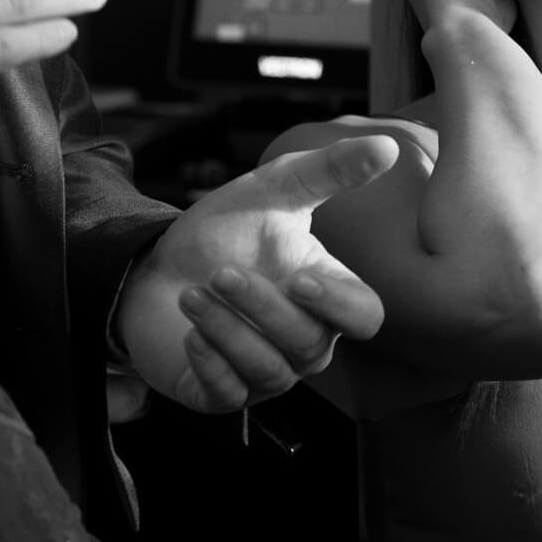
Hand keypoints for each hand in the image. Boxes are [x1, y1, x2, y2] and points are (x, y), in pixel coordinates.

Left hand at [116, 136, 398, 410]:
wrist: (153, 266)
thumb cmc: (225, 231)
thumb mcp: (275, 190)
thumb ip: (331, 169)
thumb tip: (388, 146)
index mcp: (326, 297)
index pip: (364, 318)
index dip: (339, 306)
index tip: (299, 278)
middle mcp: (304, 342)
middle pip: (309, 344)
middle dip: (263, 308)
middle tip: (221, 273)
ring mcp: (264, 372)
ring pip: (270, 370)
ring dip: (229, 331)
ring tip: (192, 295)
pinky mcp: (221, 394)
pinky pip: (229, 395)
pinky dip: (210, 364)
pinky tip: (189, 334)